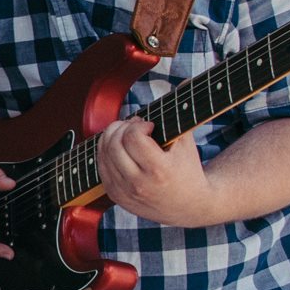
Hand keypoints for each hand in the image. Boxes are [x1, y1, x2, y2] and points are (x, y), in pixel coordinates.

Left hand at [96, 118, 221, 226]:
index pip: (133, 137)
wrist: (189, 206)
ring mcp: (125, 192)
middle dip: (122, 126)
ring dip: (112, 136)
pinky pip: (101, 166)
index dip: (139, 124)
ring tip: (126, 132)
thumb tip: (183, 83)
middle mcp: (139, 184)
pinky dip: (106, 151)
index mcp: (160, 171)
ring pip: (104, 154)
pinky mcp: (116, 196)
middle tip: (134, 125)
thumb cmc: (188, 169)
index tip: (149, 125)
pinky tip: (119, 146)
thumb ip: (182, 112)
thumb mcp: (187, 141)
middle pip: (115, 143)